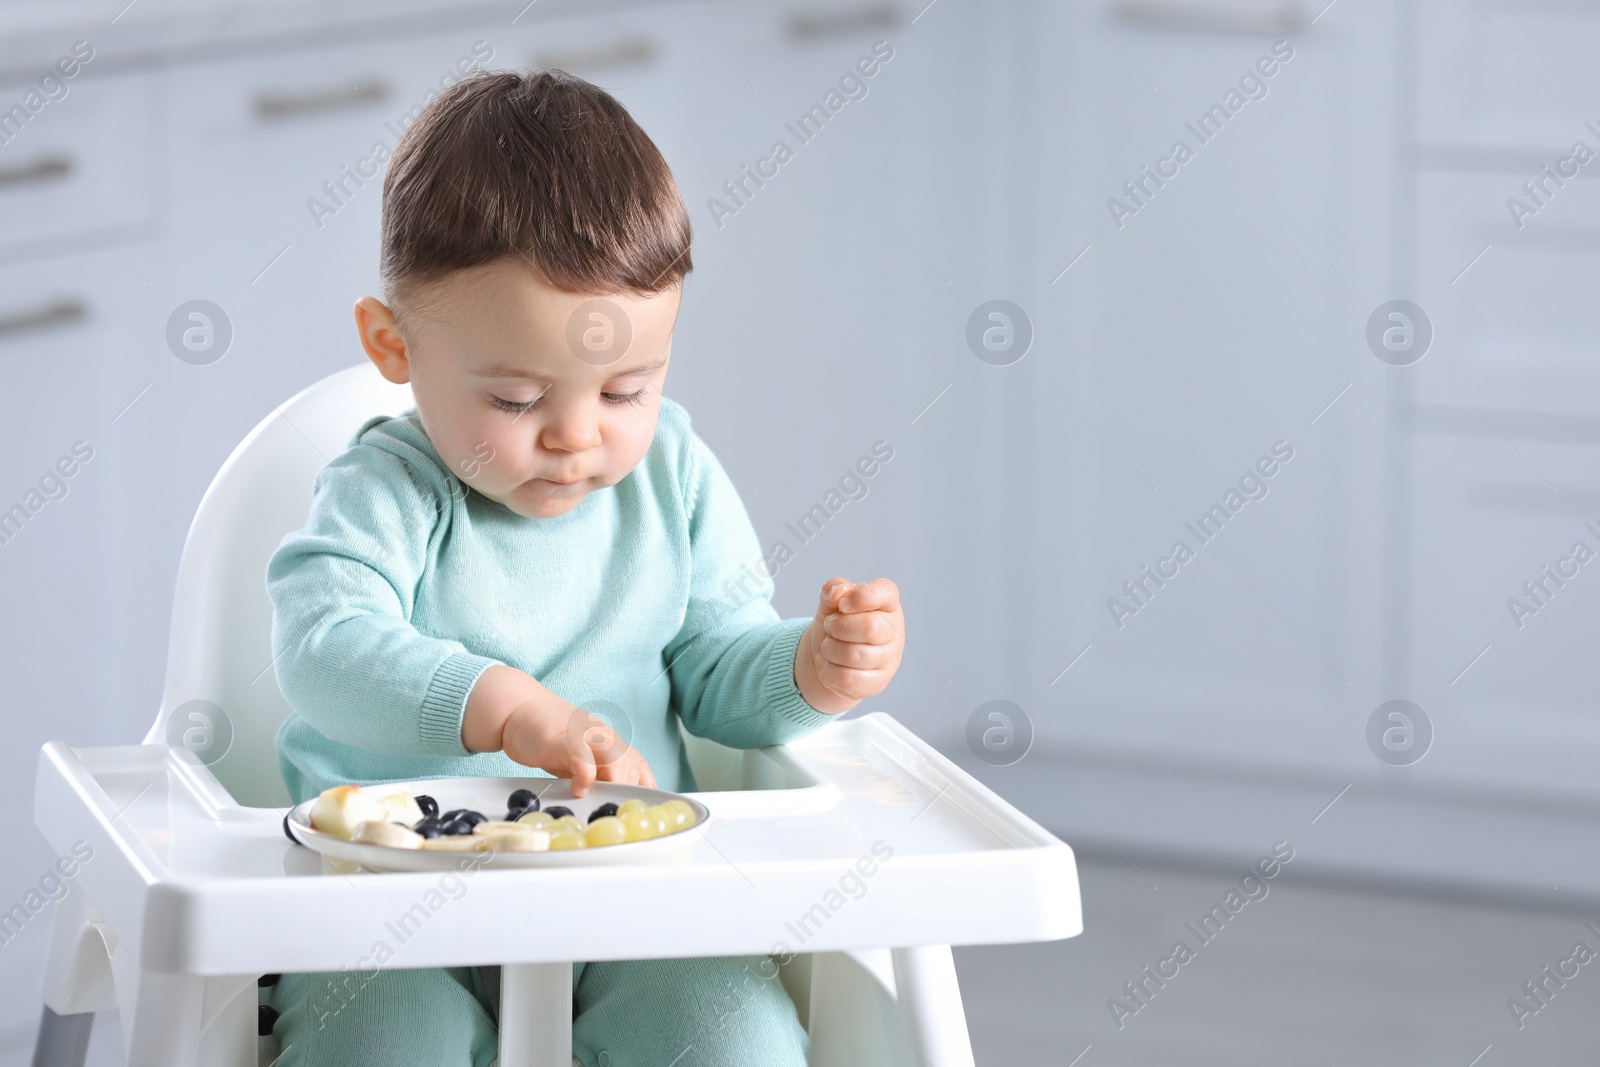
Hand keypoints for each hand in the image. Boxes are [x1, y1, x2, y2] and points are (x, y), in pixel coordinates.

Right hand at [499, 697, 657, 796]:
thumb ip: (594, 774)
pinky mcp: (565, 740)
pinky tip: (577, 790)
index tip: (638, 807)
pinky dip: (585, 779)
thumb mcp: (578, 757)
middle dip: (626, 791)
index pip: (638, 764)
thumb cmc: (548, 737)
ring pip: (616, 762)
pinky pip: (584, 761)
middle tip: (614, 809)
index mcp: (609, 741)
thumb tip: (607, 800)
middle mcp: (603, 736)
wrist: (518, 709)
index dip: (643, 787)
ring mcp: (586, 736)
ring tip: (600, 800)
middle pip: (631, 766)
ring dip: (612, 785)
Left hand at [794, 576, 904, 713]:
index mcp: (887, 603)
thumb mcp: (831, 602)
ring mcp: (890, 659)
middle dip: (838, 627)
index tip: (842, 605)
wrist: (828, 657)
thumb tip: (838, 592)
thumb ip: (833, 589)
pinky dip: (830, 671)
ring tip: (828, 646)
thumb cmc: (836, 624)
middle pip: (869, 627)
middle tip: (829, 626)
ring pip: (856, 655)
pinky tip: (831, 665)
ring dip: (830, 649)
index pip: (885, 592)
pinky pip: (850, 679)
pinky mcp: (878, 682)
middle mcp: (894, 630)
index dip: (860, 597)